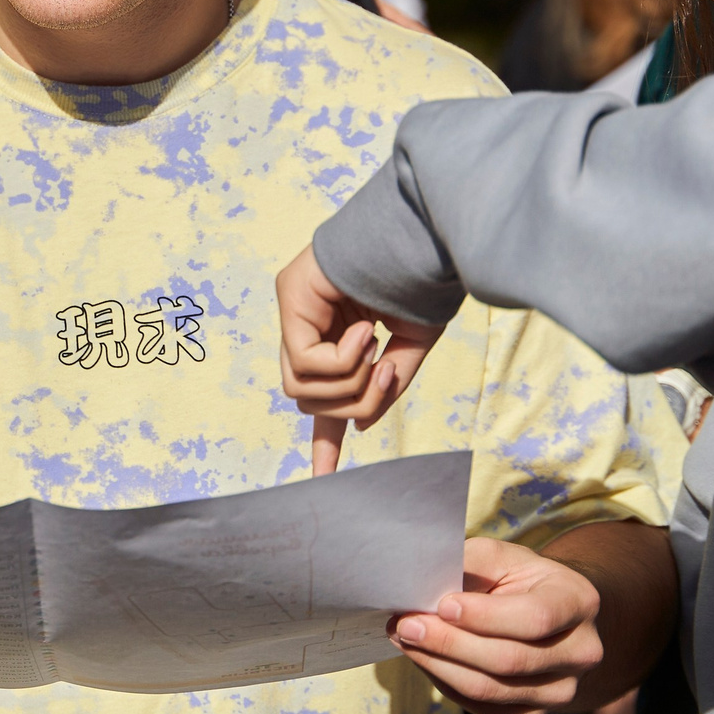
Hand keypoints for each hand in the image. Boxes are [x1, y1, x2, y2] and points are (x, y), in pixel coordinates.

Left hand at [277, 244, 442, 473]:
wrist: (424, 237)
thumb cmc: (422, 283)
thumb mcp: (412, 347)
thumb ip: (385, 387)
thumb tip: (361, 428)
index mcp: (340, 341)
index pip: (323, 398)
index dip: (325, 440)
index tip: (323, 476)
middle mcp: (312, 327)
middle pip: (310, 401)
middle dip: (354, 403)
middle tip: (388, 373)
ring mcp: (296, 311)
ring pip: (302, 389)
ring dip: (349, 384)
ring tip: (377, 350)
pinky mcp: (289, 295)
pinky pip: (304, 363)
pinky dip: (341, 361)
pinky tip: (365, 330)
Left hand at [389, 537, 603, 713]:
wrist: (548, 618)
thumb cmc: (520, 580)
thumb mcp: (503, 557)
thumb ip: (472, 564)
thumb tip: (425, 581)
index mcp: (578, 603)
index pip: (535, 618)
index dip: (485, 616)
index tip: (442, 605)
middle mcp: (580, 653)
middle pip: (508, 660)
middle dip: (449, 643)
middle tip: (406, 624)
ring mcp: (560, 692)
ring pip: (491, 690)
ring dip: (438, 666)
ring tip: (405, 639)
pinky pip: (482, 709)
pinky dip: (446, 684)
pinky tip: (425, 659)